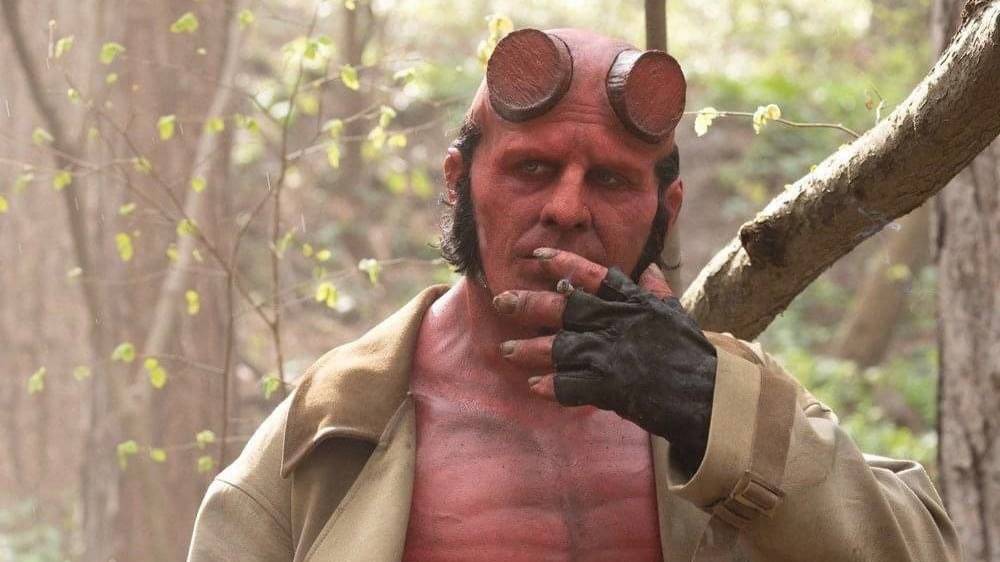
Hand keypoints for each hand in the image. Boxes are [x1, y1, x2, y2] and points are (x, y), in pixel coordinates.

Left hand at [495, 248, 716, 473]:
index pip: (594, 275)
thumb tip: (646, 266)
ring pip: (560, 347)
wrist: (708, 396)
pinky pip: (570, 386)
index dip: (564, 262)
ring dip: (530, 349)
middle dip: (529, 303)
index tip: (537, 255)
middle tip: (502, 301)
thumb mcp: (675, 312)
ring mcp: (611, 355)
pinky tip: (534, 386)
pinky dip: (551, 386)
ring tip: (506, 350)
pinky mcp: (610, 387)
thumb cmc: (692, 354)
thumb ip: (655, 289)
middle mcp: (618, 323)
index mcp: (633, 303)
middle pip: (565, 307)